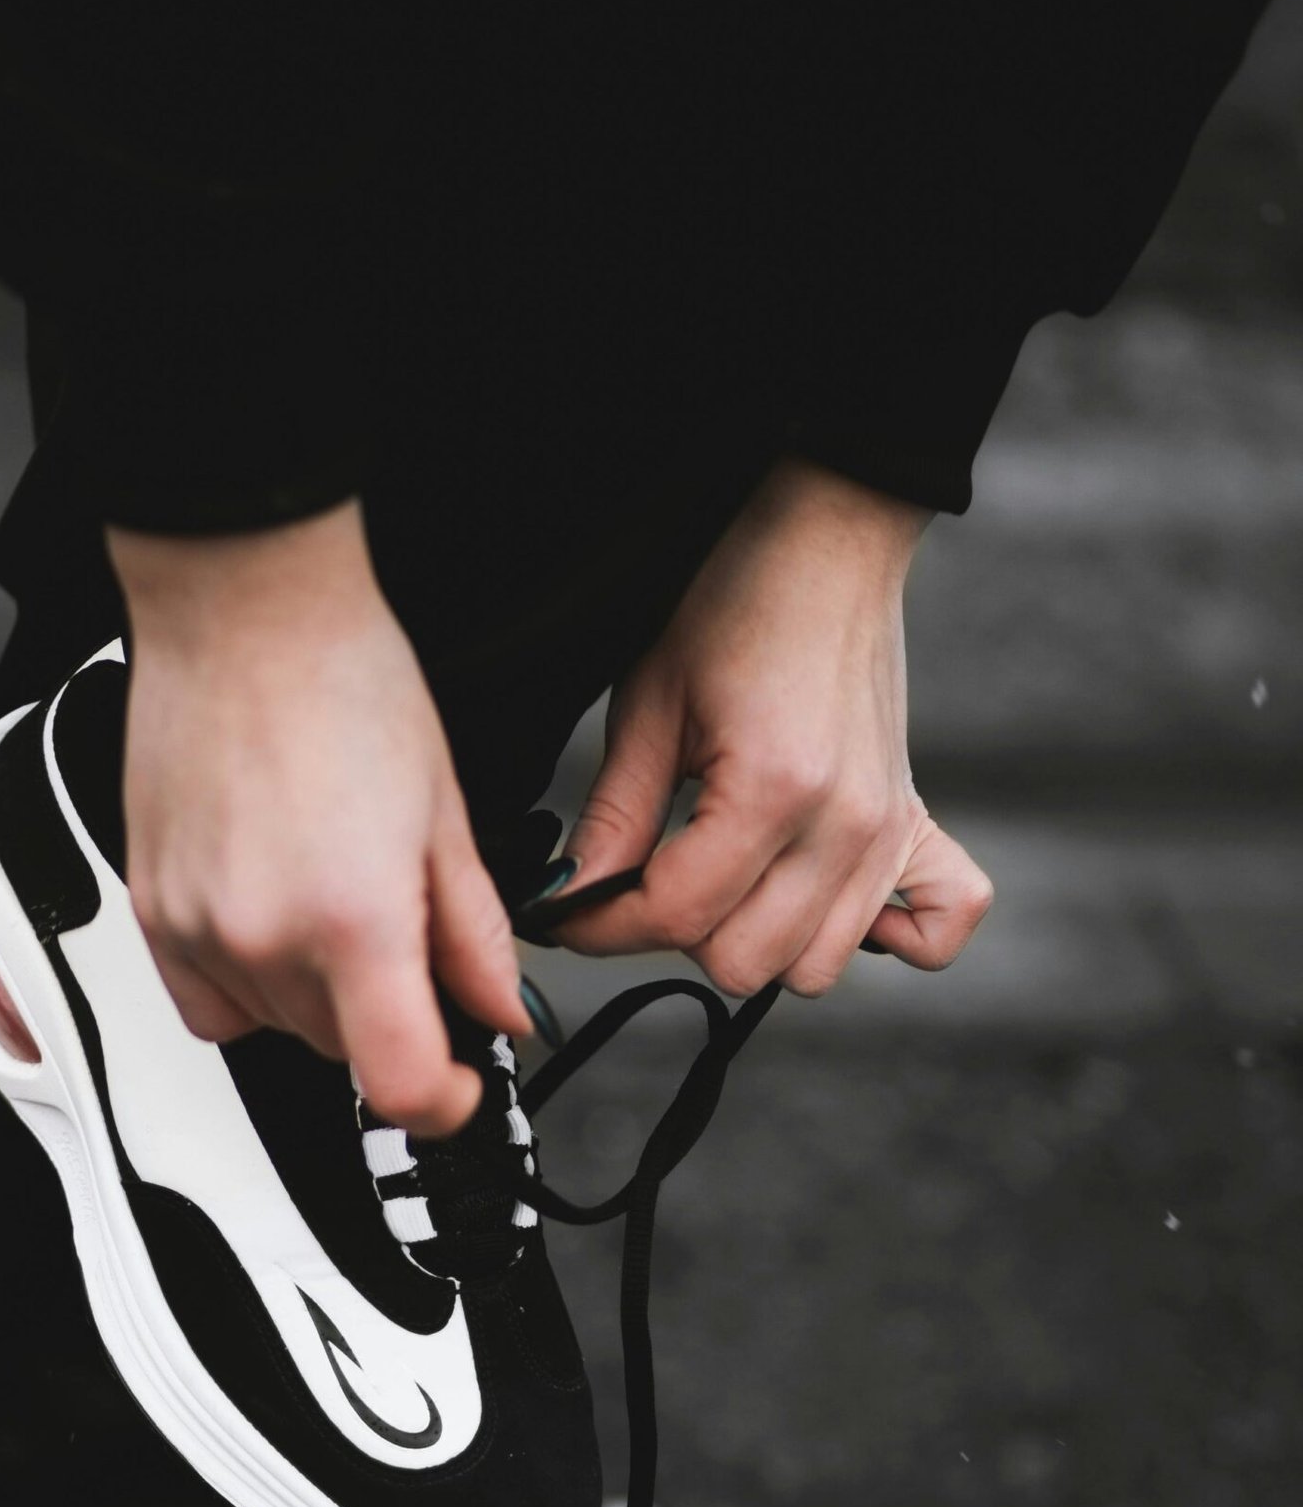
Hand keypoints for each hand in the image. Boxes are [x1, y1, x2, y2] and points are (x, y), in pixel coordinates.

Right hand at [110, 503, 528, 1134]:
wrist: (242, 608)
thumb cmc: (341, 680)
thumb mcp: (446, 814)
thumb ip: (475, 935)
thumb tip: (500, 1009)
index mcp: (353, 919)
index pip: (401, 1084)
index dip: (447, 1104)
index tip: (463, 1084)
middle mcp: (264, 938)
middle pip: (343, 1053)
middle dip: (391, 1019)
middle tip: (412, 942)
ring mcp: (196, 928)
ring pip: (277, 1030)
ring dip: (321, 1000)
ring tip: (339, 899)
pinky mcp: (152, 910)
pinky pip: (208, 1002)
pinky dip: (251, 985)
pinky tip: (277, 919)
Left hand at [554, 460, 991, 995]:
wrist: (826, 538)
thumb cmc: (733, 603)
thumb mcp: (649, 705)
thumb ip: (613, 818)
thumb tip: (571, 900)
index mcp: (772, 789)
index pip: (678, 916)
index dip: (604, 926)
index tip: (569, 914)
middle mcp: (844, 825)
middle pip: (745, 961)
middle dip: (677, 932)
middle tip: (651, 874)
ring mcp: (888, 832)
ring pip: (814, 967)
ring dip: (758, 940)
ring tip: (728, 877)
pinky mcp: (915, 824)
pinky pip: (937, 929)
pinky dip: (889, 939)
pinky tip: (825, 898)